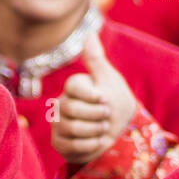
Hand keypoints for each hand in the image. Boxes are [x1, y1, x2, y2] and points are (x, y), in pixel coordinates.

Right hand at [51, 34, 137, 165]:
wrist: (121, 131)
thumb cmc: (115, 102)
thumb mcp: (109, 79)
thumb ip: (96, 59)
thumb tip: (88, 33)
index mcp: (72, 87)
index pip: (73, 87)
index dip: (92, 95)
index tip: (104, 98)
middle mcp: (61, 104)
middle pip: (72, 108)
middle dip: (97, 115)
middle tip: (107, 115)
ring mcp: (57, 124)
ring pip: (72, 128)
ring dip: (96, 130)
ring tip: (103, 129)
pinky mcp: (59, 143)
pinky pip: (72, 145)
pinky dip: (91, 145)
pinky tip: (97, 141)